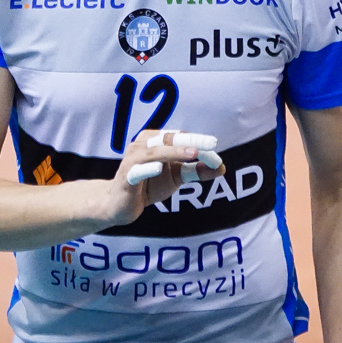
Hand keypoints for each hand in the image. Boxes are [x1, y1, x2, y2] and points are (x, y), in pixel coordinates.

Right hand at [99, 129, 225, 226]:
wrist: (119, 205)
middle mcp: (141, 145)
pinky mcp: (126, 178)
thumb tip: (222, 167)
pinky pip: (137, 172)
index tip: (214, 145)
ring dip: (174, 151)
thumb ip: (196, 171)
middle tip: (210, 144)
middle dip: (190, 141)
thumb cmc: (147, 185)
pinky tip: (160, 168)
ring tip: (192, 154)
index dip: (197, 140)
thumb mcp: (175, 178)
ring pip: (154, 152)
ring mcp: (132, 161)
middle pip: (167, 139)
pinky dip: (148, 169)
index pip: (178, 136)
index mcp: (153, 140)